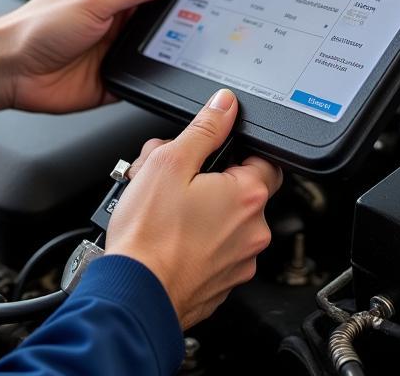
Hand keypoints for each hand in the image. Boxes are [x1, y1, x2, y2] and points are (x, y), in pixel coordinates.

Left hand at [0, 0, 182, 114]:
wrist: (10, 72)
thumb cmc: (35, 28)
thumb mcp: (92, 0)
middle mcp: (113, 8)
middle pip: (159, 2)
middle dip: (180, 5)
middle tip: (207, 6)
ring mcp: (116, 40)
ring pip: (158, 37)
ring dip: (172, 39)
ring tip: (195, 37)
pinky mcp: (117, 71)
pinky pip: (147, 70)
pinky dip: (159, 69)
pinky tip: (173, 66)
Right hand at [105, 90, 282, 328]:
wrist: (135, 294)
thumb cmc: (149, 234)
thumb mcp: (170, 161)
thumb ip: (204, 128)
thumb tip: (225, 105)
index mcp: (248, 195)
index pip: (264, 156)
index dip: (233, 150)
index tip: (208, 153)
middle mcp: (253, 231)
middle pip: (238, 187)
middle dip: (204, 177)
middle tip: (170, 178)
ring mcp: (240, 261)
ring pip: (224, 219)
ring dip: (198, 208)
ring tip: (161, 206)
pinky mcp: (222, 283)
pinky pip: (215, 249)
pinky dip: (195, 239)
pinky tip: (166, 234)